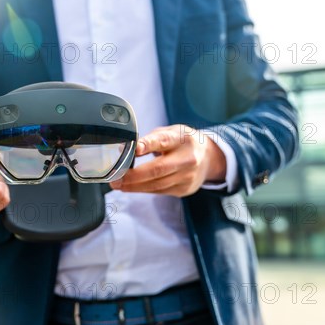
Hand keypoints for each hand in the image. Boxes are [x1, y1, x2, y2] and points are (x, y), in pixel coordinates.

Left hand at [109, 125, 226, 196]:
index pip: (163, 141)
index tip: (133, 148)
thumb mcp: (170, 133)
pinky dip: (143, 189)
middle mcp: (187, 158)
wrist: (208, 158)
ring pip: (156, 185)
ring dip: (134, 186)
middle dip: (133, 176)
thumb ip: (151, 139)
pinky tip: (132, 187)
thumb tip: (127, 148)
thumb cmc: (183, 143)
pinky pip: (160, 191)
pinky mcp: (185, 189)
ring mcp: (188, 176)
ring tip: (118, 184)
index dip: (148, 144)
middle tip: (115, 177)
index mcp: (182, 139)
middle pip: (158, 169)